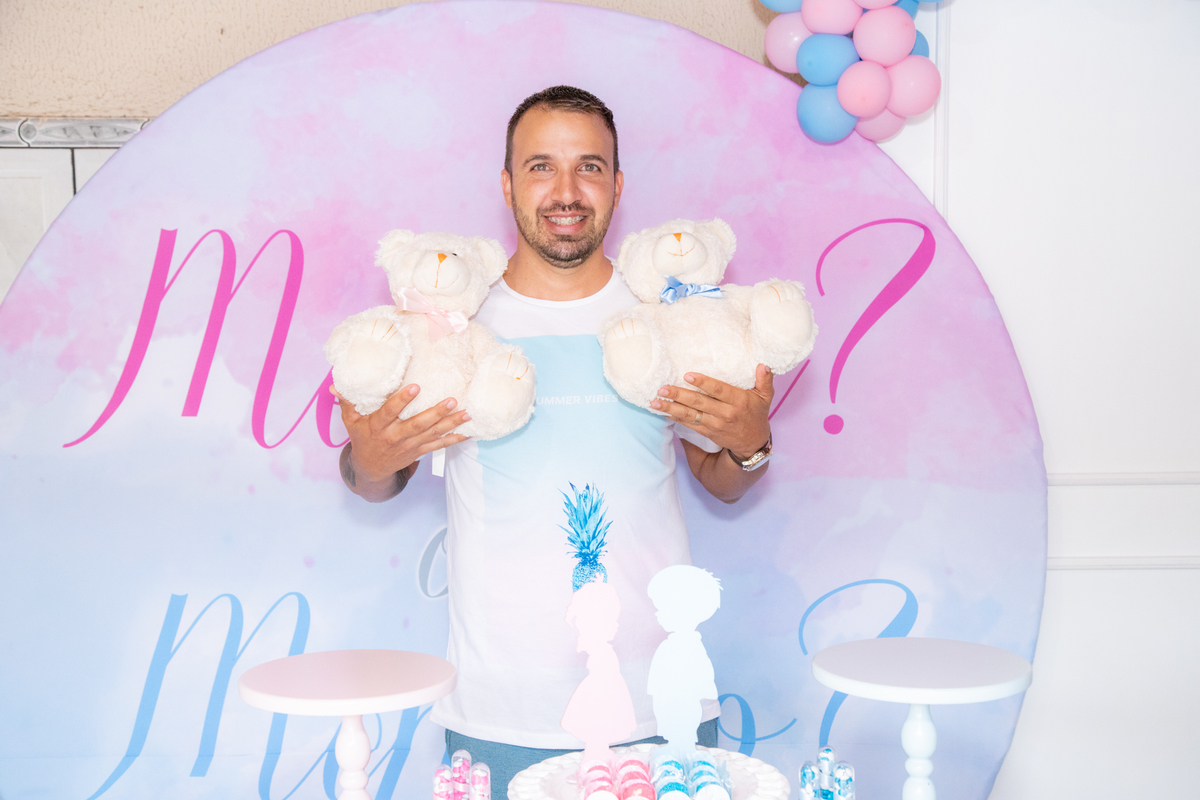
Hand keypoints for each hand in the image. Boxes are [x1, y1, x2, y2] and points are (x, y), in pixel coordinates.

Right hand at [335, 383, 469, 488]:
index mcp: (378, 426)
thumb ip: (347, 402)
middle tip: (451, 401)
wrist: (370, 468)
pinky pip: (439, 445)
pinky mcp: (419, 451)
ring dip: (451, 424)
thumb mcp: (351, 421)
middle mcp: (395, 436)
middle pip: (417, 424)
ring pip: (432, 434)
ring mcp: (409, 445)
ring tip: (466, 413)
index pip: (390, 412)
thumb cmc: (362, 438)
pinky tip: (468, 432)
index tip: (415, 387)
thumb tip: (336, 384)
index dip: (402, 401)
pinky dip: (454, 439)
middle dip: (435, 413)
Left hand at [650, 364, 773, 457]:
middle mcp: (725, 413)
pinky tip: (662, 412)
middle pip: (699, 403)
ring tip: (655, 402)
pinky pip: (689, 424)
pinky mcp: (707, 432)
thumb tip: (763, 364)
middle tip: (662, 388)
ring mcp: (715, 424)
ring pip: (690, 415)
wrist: (753, 444)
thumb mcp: (765, 397)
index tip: (687, 376)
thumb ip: (764, 380)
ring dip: (671, 408)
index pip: (719, 390)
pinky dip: (675, 418)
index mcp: (738, 401)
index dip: (703, 383)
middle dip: (679, 395)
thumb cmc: (757, 414)